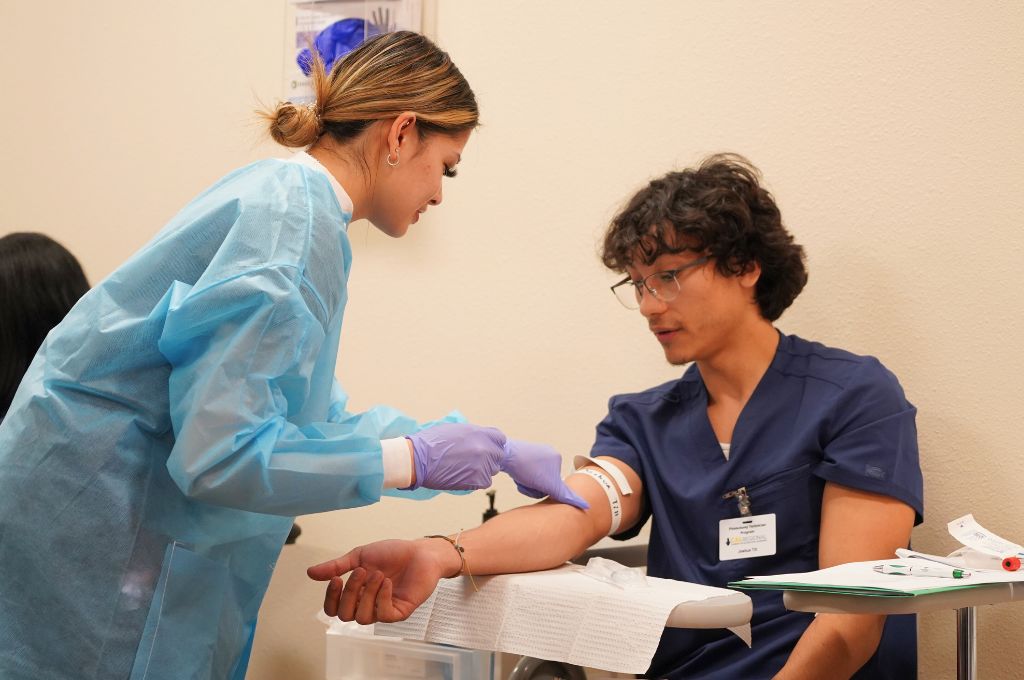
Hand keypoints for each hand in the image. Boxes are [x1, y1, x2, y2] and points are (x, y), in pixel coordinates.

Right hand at [307, 539, 457, 623]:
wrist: (420, 551)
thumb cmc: (393, 553)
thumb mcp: (360, 556)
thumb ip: (337, 566)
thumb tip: (310, 573)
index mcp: (356, 594)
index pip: (333, 609)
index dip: (330, 598)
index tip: (336, 579)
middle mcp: (367, 605)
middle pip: (345, 615)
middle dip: (350, 593)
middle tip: (362, 571)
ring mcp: (383, 610)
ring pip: (363, 618)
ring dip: (367, 594)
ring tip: (378, 574)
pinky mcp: (400, 612)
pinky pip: (383, 615)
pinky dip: (381, 598)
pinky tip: (386, 583)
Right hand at [405, 423, 505, 489]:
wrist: (418, 460)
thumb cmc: (432, 442)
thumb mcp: (456, 430)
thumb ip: (473, 434)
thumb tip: (480, 439)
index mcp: (480, 433)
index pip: (500, 439)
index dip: (493, 444)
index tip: (486, 448)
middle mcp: (485, 448)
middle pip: (498, 456)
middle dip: (488, 458)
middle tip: (471, 460)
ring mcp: (483, 465)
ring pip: (491, 470)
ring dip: (481, 470)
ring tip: (462, 468)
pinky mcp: (478, 480)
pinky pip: (484, 482)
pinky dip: (475, 481)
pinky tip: (461, 476)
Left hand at [501, 439, 588, 509]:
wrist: (503, 455)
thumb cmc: (526, 466)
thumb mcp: (549, 484)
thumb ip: (565, 495)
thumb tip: (585, 506)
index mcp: (556, 457)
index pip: (556, 484)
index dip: (545, 488)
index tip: (537, 482)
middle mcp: (547, 454)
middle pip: (545, 483)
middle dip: (536, 487)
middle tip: (527, 482)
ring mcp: (534, 454)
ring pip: (534, 481)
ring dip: (528, 485)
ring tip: (521, 478)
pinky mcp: (522, 457)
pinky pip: (525, 475)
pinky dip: (521, 479)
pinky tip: (516, 475)